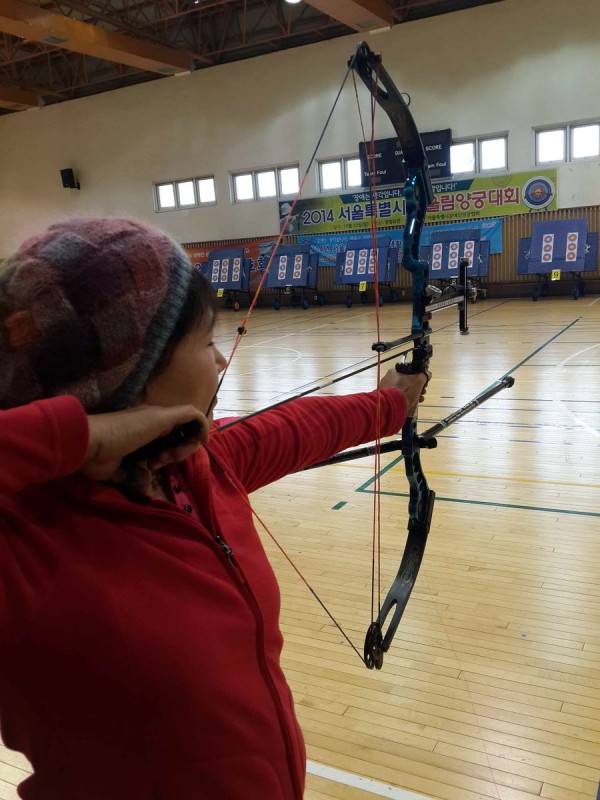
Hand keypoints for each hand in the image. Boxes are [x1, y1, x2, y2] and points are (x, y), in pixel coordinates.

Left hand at [82, 404, 207, 481]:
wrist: (92, 446)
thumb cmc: (127, 429)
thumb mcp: (160, 416)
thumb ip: (187, 415)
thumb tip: (205, 428)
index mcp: (160, 421)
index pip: (186, 430)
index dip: (191, 439)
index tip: (190, 446)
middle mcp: (151, 435)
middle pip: (176, 448)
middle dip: (175, 454)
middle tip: (163, 458)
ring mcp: (140, 453)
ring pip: (162, 465)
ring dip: (160, 467)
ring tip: (148, 466)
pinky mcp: (129, 471)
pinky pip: (146, 480)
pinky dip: (146, 482)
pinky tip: (140, 478)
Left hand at [379, 365, 430, 415]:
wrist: (392, 406)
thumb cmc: (405, 390)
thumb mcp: (418, 380)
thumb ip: (424, 375)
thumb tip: (428, 374)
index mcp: (394, 371)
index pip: (409, 371)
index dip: (419, 376)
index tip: (424, 382)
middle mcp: (389, 379)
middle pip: (408, 381)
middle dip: (418, 387)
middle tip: (423, 392)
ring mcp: (387, 390)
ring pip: (404, 390)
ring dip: (415, 394)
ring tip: (421, 399)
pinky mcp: (388, 399)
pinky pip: (399, 397)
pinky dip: (407, 399)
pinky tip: (414, 403)